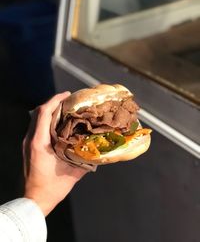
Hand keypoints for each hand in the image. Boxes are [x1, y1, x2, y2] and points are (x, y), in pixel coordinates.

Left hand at [23, 92, 87, 215]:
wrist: (34, 200)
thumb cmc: (51, 188)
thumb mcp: (72, 173)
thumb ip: (86, 160)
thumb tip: (99, 150)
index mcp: (40, 142)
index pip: (44, 113)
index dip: (55, 100)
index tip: (67, 95)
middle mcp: (31, 139)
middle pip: (38, 112)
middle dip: (53, 103)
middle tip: (68, 101)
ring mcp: (27, 143)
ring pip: (36, 119)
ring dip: (49, 111)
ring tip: (64, 110)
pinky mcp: (28, 147)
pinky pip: (36, 127)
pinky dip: (45, 120)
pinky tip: (57, 124)